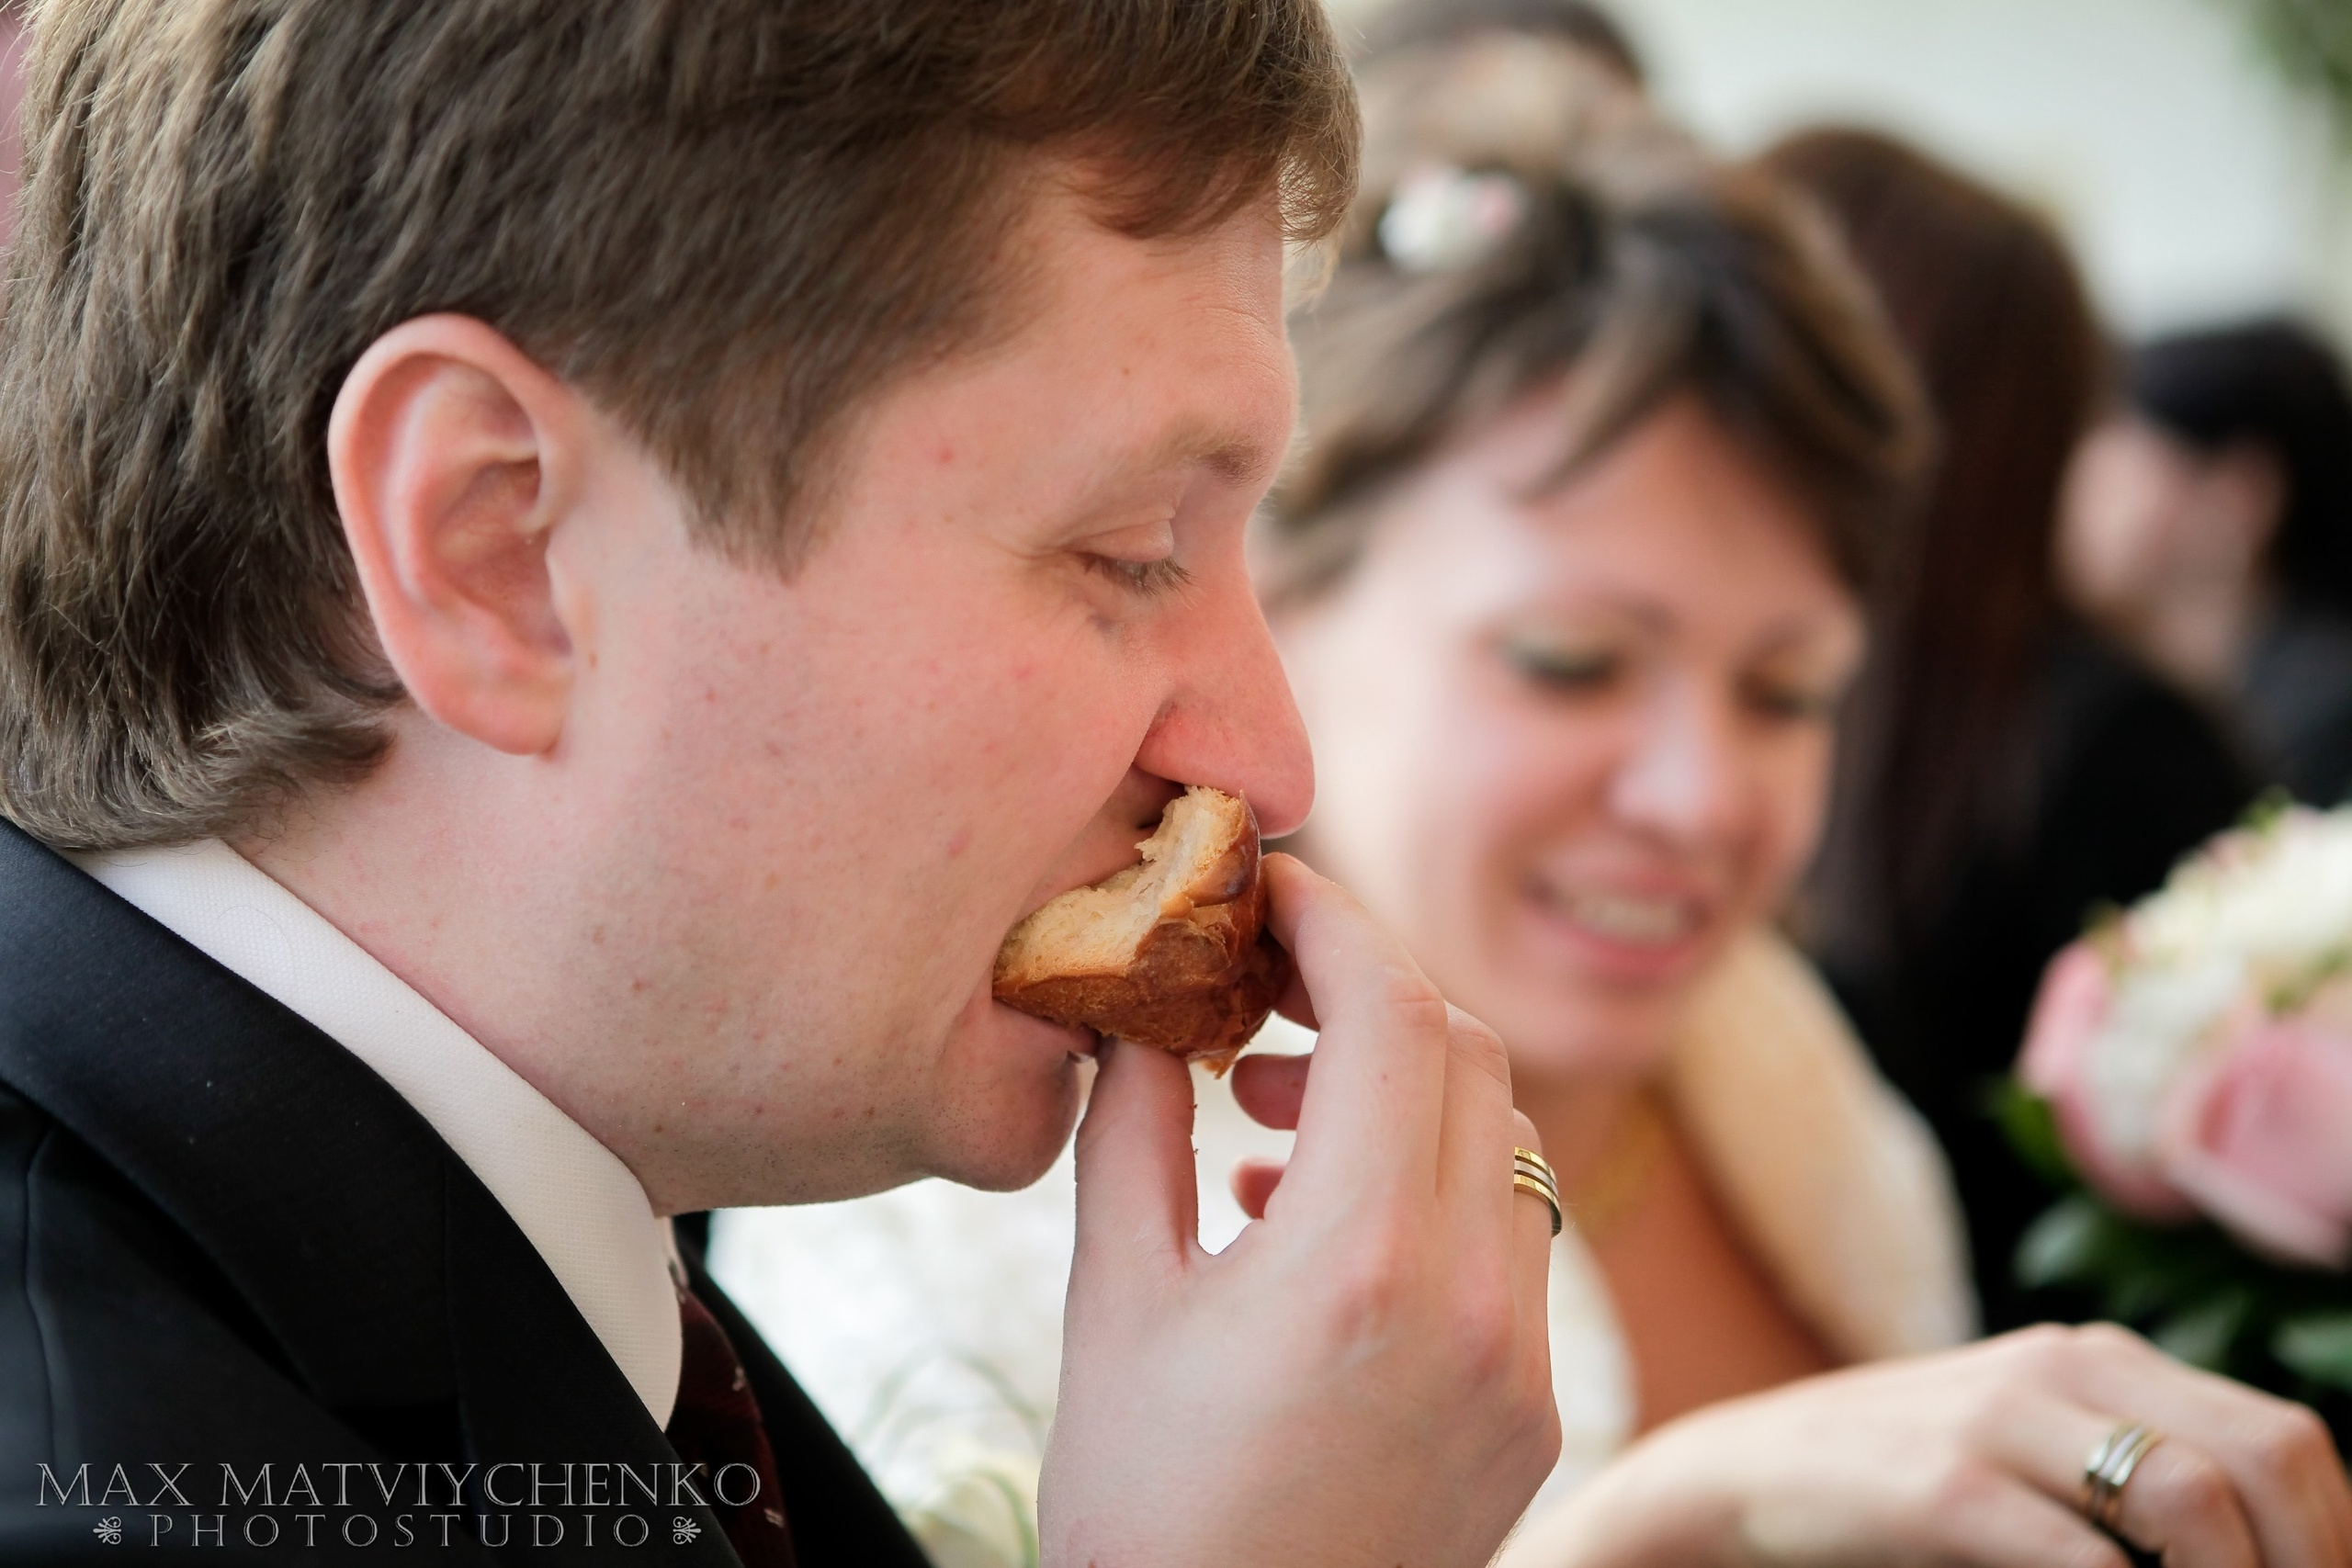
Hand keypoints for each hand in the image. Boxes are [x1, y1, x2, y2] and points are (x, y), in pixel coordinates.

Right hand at [1040, 853, 1561, 1566]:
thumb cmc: (1142, 1506)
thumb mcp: (1113, 1302)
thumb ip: (1133, 1128)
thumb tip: (1138, 1008)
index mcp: (1356, 1258)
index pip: (1391, 1011)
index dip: (1333, 923)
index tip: (1271, 893)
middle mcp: (1471, 1299)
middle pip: (1466, 1052)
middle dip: (1366, 996)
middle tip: (1261, 1005)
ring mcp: (1523, 1360)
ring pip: (1505, 1137)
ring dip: (1403, 1089)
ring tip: (1273, 1120)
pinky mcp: (1536, 1410)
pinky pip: (1514, 1237)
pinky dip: (1435, 1184)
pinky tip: (1324, 1217)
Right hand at [1510, 1323, 2351, 1567]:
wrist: (1748, 1471)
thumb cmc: (1908, 1479)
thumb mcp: (2032, 1445)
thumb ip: (2131, 1464)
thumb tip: (2270, 1539)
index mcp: (2099, 1357)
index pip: (2284, 1437)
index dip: (2331, 1536)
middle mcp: (2062, 1367)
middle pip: (2265, 1461)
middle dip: (2304, 1564)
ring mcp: (1998, 1422)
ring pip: (2190, 1501)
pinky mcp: (1940, 1489)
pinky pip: (2080, 1558)